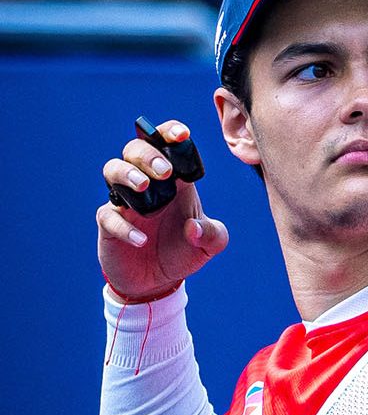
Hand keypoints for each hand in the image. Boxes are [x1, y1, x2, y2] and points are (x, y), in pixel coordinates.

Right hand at [97, 121, 228, 301]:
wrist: (160, 281)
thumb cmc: (185, 251)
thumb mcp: (210, 244)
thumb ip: (212, 234)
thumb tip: (193, 227)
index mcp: (175, 180)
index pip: (167, 145)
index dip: (170, 133)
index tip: (181, 134)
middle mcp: (148, 184)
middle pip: (136, 150)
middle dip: (148, 154)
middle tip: (165, 172)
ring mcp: (125, 201)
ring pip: (112, 169)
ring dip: (127, 173)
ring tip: (143, 186)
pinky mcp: (109, 223)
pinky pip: (107, 215)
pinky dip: (123, 225)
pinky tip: (141, 239)